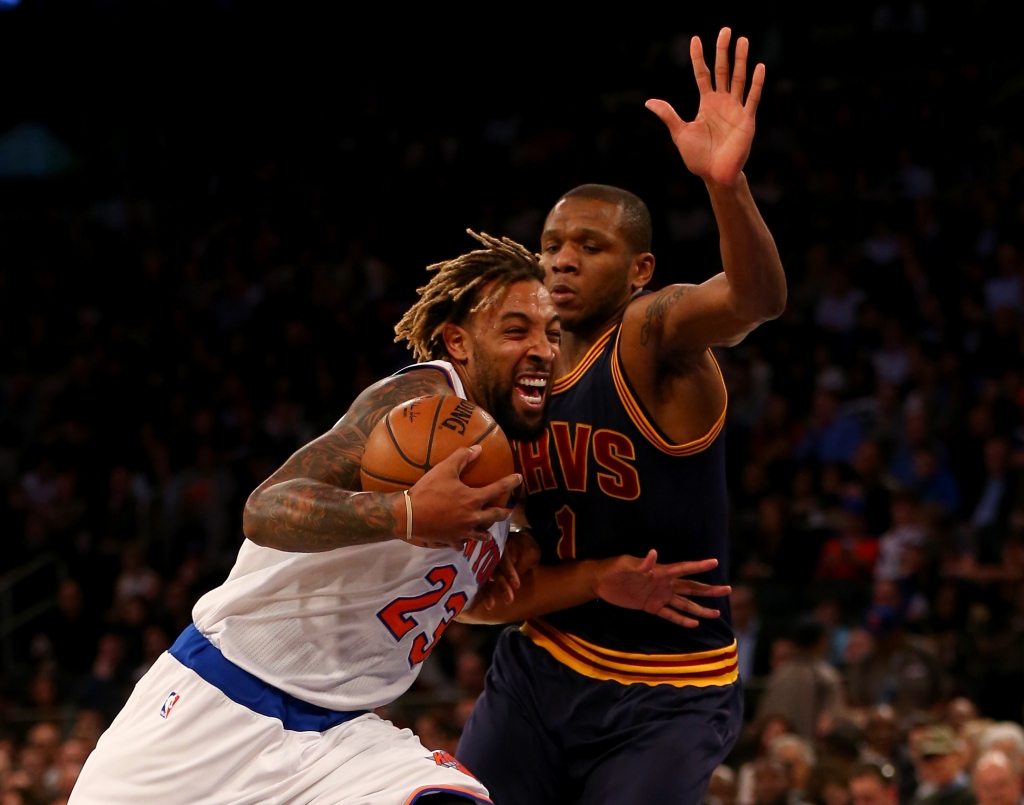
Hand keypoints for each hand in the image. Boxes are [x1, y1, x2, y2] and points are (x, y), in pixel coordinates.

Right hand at [406, 445, 520, 548]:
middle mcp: (473, 517)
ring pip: (482, 535)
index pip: (498, 489)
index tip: (519, 478)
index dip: (510, 482)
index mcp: (473, 499)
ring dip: (486, 532)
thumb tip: (478, 449)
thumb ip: (462, 457)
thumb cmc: (428, 490)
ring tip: (487, 532)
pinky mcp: (452, 540)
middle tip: (507, 511)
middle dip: (503, 513)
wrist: (409, 516)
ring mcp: (463, 532)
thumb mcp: (444, 469)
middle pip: (495, 516)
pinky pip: (461, 544)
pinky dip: (463, 542)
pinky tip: (462, 542)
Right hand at [479, 529, 541, 610]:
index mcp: (502, 545)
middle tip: (509, 600)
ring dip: (488, 591)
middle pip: (494, 569)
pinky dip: (483, 593)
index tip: (516, 585)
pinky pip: (481, 583)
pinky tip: (485, 604)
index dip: (509, 572)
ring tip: (491, 605)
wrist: (519, 544)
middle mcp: (490, 554)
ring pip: (484, 577)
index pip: (504, 559)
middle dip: (501, 585)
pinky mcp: (482, 572)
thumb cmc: (525, 548)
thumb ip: (524, 562)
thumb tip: (516, 576)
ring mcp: (484, 563)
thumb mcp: (530, 551)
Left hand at [593, 551, 730, 627]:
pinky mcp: (651, 607)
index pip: (683, 568)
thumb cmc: (614, 569)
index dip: (699, 566)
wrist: (601, 582)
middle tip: (727, 590)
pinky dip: (682, 619)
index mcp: (660, 572)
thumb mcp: (626, 564)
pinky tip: (694, 623)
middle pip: (691, 587)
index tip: (715, 561)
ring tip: (717, 613)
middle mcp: (664, 584)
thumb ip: (642, 562)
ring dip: (700, 608)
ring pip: (684, 603)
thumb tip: (654, 553)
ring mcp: (659, 596)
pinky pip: (670, 614)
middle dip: (709, 589)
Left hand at [646, 28, 763, 185]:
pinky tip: (759, 67)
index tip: (695, 39)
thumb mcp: (680, 132)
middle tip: (725, 30)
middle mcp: (722, 102)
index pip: (702, 74)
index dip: (699, 57)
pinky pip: (752, 98)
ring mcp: (736, 109)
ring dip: (741, 60)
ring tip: (742, 40)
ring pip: (738, 79)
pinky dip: (756, 83)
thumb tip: (649, 102)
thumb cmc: (698, 157)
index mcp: (706, 104)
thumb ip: (668, 115)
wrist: (715, 175)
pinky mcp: (747, 119)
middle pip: (723, 71)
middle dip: (723, 51)